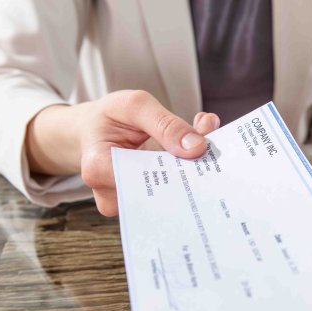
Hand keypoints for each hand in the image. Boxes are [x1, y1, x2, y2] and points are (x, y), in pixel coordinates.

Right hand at [26, 90, 219, 215]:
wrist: (98, 129)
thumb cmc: (110, 117)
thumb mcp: (134, 106)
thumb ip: (164, 124)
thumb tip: (197, 148)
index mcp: (98, 168)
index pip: (141, 179)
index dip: (175, 168)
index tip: (201, 151)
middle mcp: (114, 194)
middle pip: (162, 193)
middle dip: (190, 170)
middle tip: (214, 150)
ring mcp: (132, 202)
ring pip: (173, 195)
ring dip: (194, 169)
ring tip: (208, 143)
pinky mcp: (148, 202)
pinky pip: (176, 192)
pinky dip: (190, 171)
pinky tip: (201, 150)